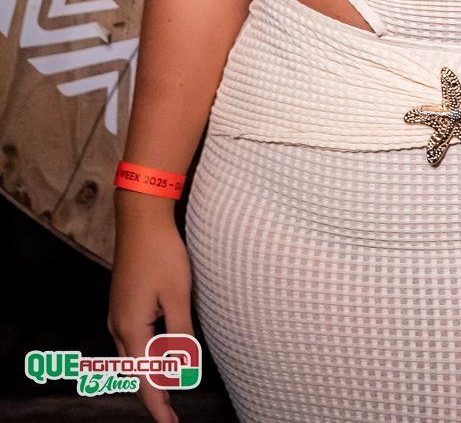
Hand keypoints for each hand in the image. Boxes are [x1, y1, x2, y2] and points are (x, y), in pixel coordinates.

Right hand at [108, 203, 195, 421]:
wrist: (140, 217)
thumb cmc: (161, 253)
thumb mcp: (178, 296)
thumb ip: (180, 335)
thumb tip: (182, 368)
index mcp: (131, 328)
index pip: (145, 378)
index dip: (158, 404)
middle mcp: (118, 325)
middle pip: (135, 371)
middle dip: (152, 394)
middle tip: (170, 415)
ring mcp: (117, 312)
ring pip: (133, 355)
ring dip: (149, 373)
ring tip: (167, 391)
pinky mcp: (122, 301)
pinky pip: (132, 338)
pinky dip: (145, 353)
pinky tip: (159, 354)